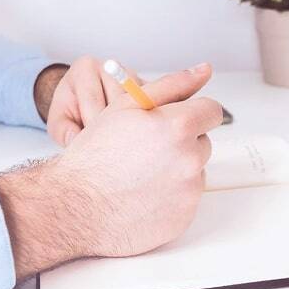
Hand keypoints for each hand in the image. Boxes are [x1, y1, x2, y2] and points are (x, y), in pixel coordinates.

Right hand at [0, 63, 220, 281]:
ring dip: (176, 170)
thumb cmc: (95, 156)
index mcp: (178, 127)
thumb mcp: (126, 106)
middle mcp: (190, 159)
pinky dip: (170, 197)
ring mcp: (189, 192)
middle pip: (203, 142)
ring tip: (140, 174)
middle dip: (181, 143)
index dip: (191, 113)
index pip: (211, 111)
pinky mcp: (185, 217)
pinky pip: (186, 199)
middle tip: (146, 150)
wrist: (76, 207)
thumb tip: (203, 70)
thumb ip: (171, 85)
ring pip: (195, 172)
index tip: (176, 121)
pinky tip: (142, 195)